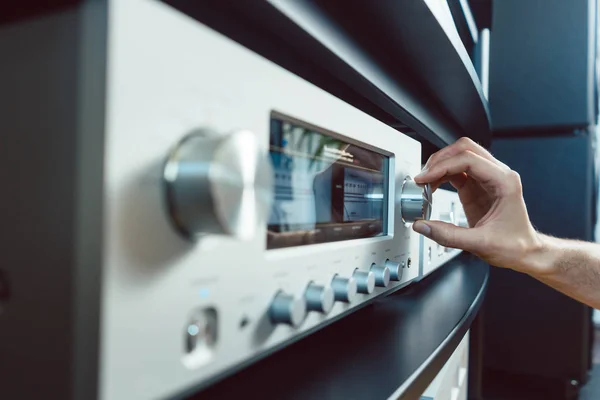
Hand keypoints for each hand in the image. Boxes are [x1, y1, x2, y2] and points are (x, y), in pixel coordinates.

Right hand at [412, 138, 542, 273]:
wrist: (525, 252)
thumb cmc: (515, 245)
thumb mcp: (481, 244)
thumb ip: (449, 236)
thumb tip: (423, 226)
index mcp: (504, 182)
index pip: (469, 160)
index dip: (442, 166)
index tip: (425, 178)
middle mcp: (498, 175)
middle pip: (465, 149)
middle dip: (440, 159)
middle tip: (423, 176)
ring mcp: (486, 179)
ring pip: (460, 156)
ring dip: (440, 165)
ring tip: (425, 182)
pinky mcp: (477, 187)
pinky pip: (457, 171)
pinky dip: (442, 175)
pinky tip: (433, 186)